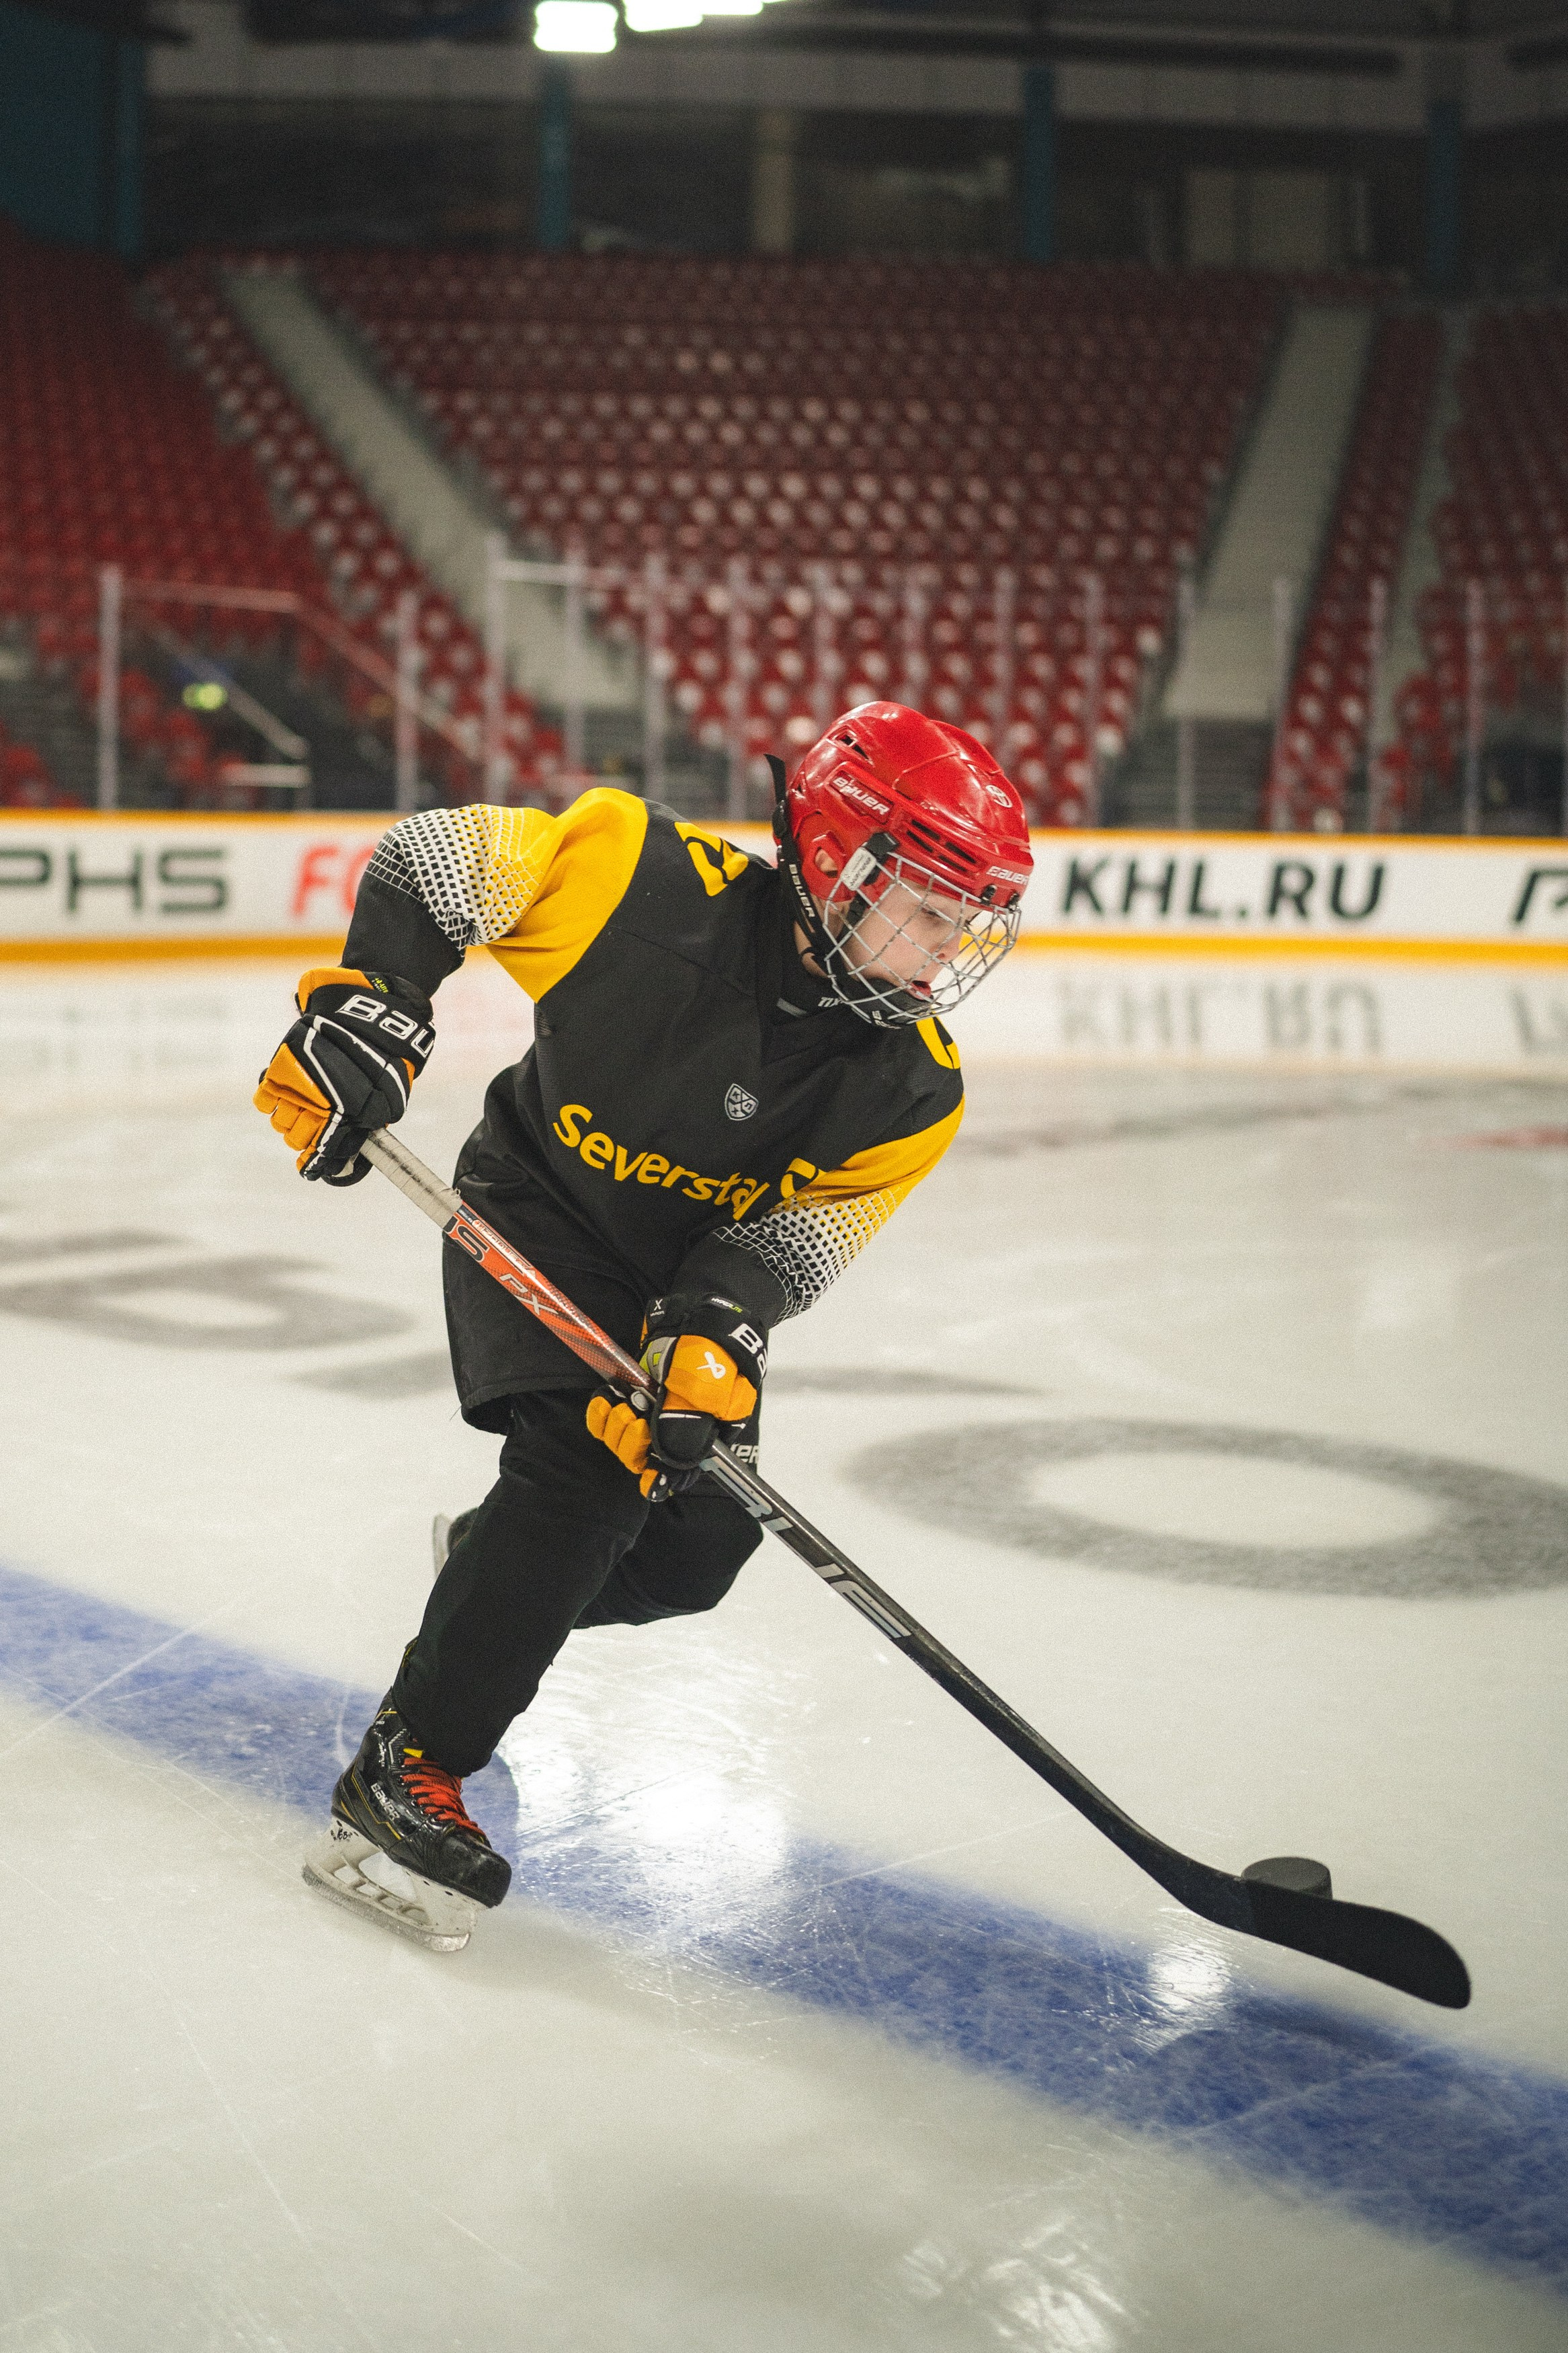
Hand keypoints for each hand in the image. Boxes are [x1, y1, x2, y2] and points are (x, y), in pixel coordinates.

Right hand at [253, 966, 433, 1184]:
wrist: (369, 1011)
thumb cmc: (383, 1057)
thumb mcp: (387, 1097)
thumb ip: (365, 1127)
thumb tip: (343, 1162)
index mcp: (350, 1115)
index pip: (322, 1152)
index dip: (315, 1162)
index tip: (310, 1164)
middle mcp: (321, 1103)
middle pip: (295, 1139)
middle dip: (302, 1137)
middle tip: (311, 1124)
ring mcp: (299, 1085)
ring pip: (279, 1123)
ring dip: (286, 1119)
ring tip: (299, 1104)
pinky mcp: (281, 1066)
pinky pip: (263, 1100)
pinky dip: (269, 1101)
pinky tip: (284, 1093)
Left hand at [586, 1291, 766, 1500]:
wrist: (698, 1307)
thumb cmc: (713, 1344)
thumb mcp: (708, 1382)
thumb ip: (691, 1422)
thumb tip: (671, 1460)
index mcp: (709, 1436)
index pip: (683, 1472)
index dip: (662, 1478)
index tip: (648, 1476)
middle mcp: (680, 1430)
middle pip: (646, 1460)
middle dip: (633, 1443)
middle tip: (637, 1417)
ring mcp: (655, 1413)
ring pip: (623, 1442)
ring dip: (616, 1426)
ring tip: (625, 1402)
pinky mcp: (634, 1395)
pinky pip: (609, 1419)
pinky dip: (602, 1412)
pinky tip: (607, 1398)